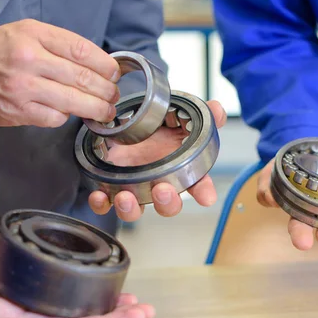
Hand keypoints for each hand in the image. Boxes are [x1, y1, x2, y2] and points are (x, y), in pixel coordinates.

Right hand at [0, 19, 119, 126]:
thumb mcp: (23, 34)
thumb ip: (55, 45)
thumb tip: (92, 64)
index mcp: (33, 34)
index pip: (81, 49)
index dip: (105, 65)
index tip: (114, 74)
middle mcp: (30, 58)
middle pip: (83, 77)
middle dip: (106, 91)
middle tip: (114, 96)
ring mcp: (24, 86)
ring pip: (74, 101)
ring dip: (96, 109)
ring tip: (105, 112)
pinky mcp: (19, 111)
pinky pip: (55, 118)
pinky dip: (66, 118)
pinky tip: (68, 114)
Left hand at [0, 229, 153, 317]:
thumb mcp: (2, 242)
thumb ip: (25, 242)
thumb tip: (46, 232)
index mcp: (29, 296)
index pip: (72, 305)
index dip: (103, 303)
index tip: (127, 295)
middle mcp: (27, 313)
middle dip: (115, 316)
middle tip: (144, 310)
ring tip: (134, 316)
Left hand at [88, 100, 226, 220]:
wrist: (127, 125)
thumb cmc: (158, 129)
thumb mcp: (180, 117)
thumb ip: (202, 115)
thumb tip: (217, 108)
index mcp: (178, 171)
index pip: (198, 185)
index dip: (203, 192)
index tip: (206, 197)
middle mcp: (157, 184)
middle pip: (167, 204)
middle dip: (167, 202)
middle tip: (163, 191)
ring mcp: (133, 187)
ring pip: (134, 209)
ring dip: (131, 208)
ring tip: (126, 197)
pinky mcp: (110, 186)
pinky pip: (105, 204)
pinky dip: (101, 203)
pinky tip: (100, 196)